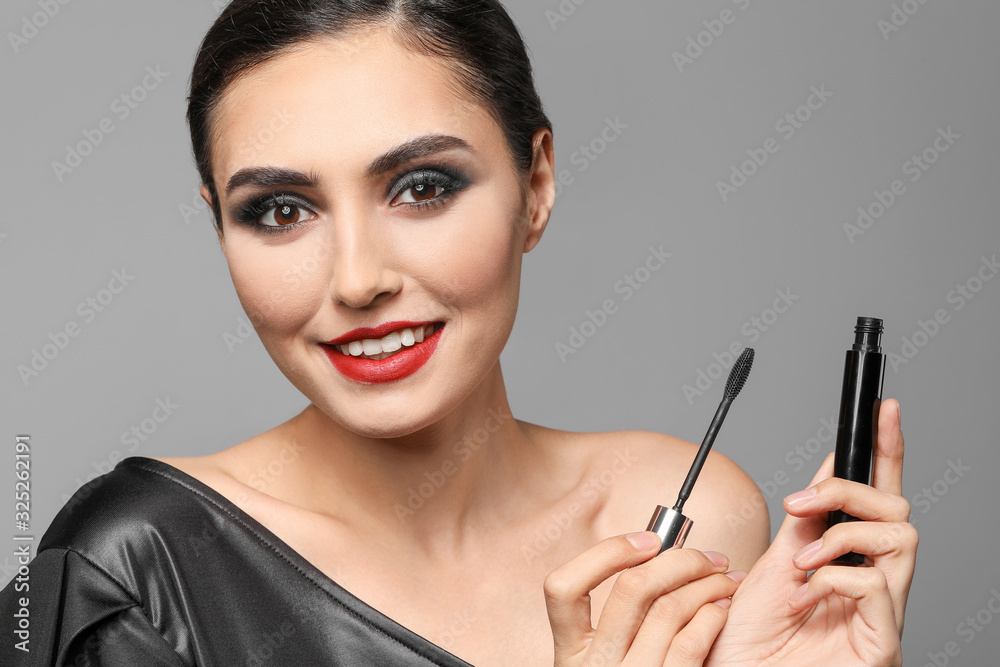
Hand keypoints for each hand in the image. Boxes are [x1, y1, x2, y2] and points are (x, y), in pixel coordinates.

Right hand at [544, 531, 745, 665]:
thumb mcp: (600, 666)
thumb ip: (613, 626)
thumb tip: (652, 563)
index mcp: (570, 654)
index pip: (562, 587)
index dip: (605, 554)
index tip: (645, 542)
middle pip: (632, 588)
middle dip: (678, 559)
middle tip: (704, 556)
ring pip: (670, 610)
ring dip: (707, 584)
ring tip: (723, 580)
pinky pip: (693, 643)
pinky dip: (713, 616)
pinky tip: (720, 610)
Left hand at [705, 399, 916, 666]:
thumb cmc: (751, 642)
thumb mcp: (772, 567)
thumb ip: (803, 527)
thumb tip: (821, 479)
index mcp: (848, 561)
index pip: (877, 497)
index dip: (885, 451)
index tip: (881, 409)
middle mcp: (872, 583)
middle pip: (897, 509)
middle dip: (847, 491)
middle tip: (801, 503)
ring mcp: (881, 613)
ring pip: (900, 538)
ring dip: (842, 535)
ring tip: (802, 561)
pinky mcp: (882, 643)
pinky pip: (879, 587)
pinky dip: (835, 578)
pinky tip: (806, 595)